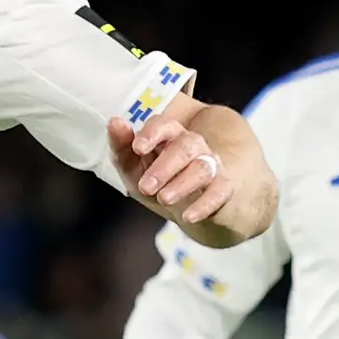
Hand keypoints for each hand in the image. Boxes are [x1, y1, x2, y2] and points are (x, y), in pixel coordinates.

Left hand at [109, 100, 238, 231]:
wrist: (187, 210)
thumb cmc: (157, 181)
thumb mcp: (133, 167)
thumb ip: (122, 147)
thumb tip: (114, 122)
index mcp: (169, 136)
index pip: (165, 124)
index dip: (152, 134)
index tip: (138, 148)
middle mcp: (193, 145)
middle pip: (185, 146)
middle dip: (164, 167)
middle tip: (146, 187)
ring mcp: (210, 165)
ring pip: (202, 168)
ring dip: (182, 184)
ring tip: (163, 199)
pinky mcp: (223, 187)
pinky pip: (219, 191)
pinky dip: (205, 204)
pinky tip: (188, 216)